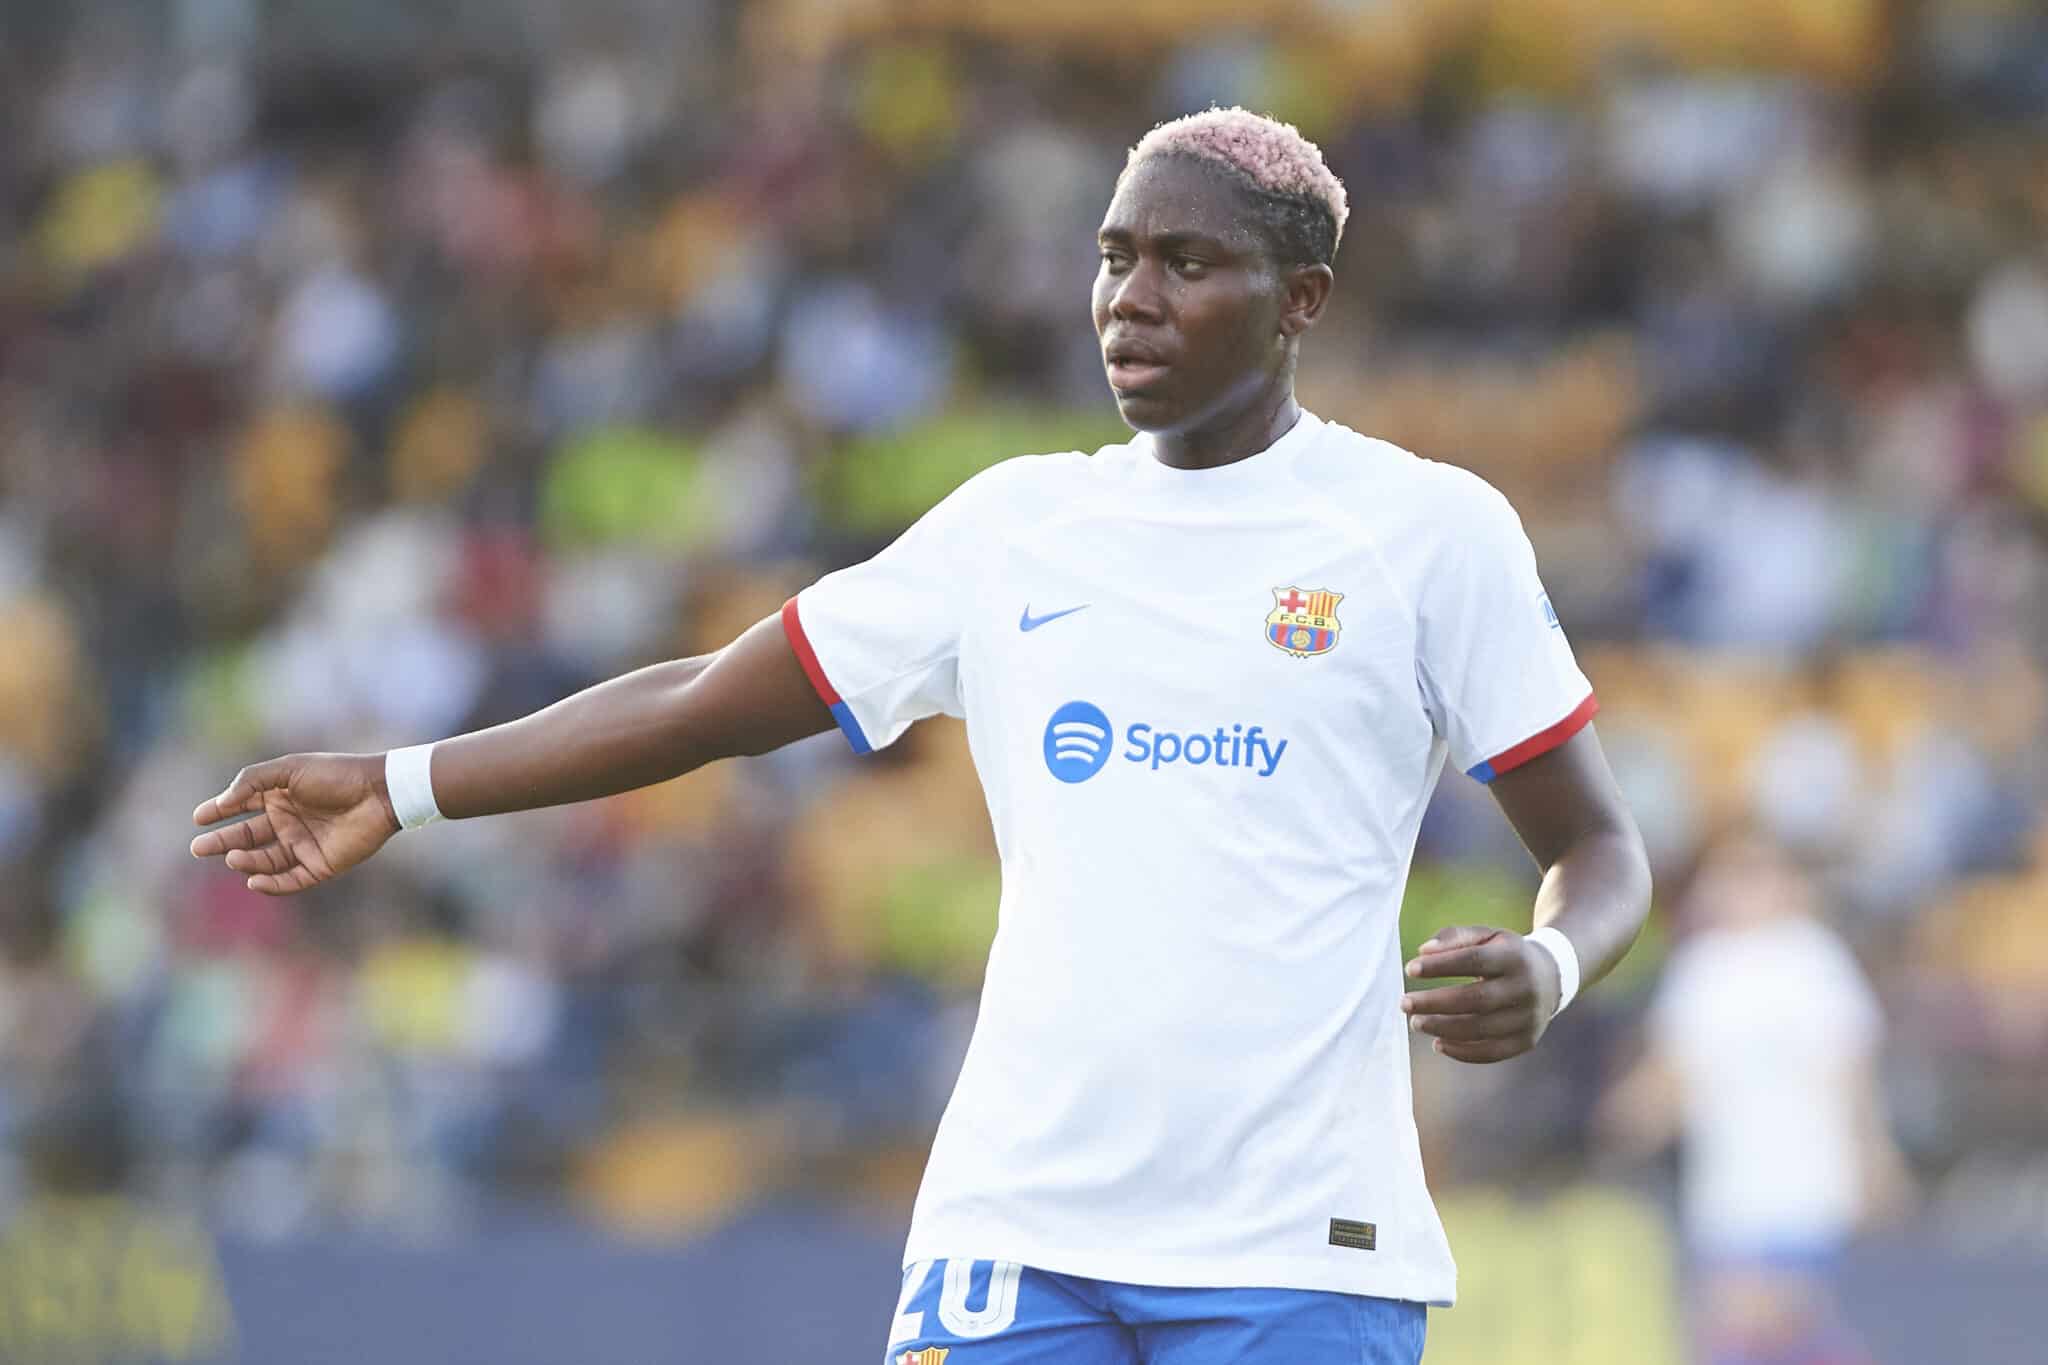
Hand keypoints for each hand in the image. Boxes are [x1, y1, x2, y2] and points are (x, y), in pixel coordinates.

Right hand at [190, 753, 400, 894]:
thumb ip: (252, 781)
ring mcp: (303, 845)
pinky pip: (290, 880)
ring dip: (246, 861)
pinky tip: (254, 880)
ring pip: (265, 861)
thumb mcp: (289, 769)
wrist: (379, 792)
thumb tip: (222, 803)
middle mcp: (288, 823)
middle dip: (221, 843)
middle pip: (247, 838)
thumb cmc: (336, 775)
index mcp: (279, 797)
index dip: (218, 812)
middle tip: (198, 847)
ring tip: (232, 856)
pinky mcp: (320, 865)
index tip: (199, 817)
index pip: (240, 807)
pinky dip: (271, 884)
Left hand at [1401, 925, 1560, 1063]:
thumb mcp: (1486, 935)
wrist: (1551, 977)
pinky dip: (1462, 1052)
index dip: (1441, 965)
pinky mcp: (1527, 1041)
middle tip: (1404, 1004)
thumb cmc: (1505, 954)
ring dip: (1443, 1028)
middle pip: (1476, 999)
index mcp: (1514, 956)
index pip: (1474, 960)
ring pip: (1481, 1029)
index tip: (1410, 969)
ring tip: (1416, 1023)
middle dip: (1435, 1003)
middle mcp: (1526, 988)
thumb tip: (1423, 952)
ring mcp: (1528, 1017)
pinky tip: (1438, 1043)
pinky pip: (1492, 1053)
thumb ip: (1454, 937)